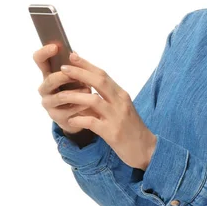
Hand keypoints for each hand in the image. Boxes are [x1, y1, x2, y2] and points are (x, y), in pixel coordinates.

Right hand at [34, 44, 96, 135]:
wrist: (81, 115)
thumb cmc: (78, 90)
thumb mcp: (77, 76)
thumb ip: (75, 66)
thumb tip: (74, 54)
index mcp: (49, 74)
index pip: (39, 60)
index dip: (44, 52)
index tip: (55, 47)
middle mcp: (45, 88)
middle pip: (50, 79)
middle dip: (66, 76)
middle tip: (79, 75)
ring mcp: (49, 103)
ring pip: (60, 96)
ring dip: (76, 92)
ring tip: (89, 90)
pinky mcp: (56, 117)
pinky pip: (68, 111)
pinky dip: (80, 105)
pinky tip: (89, 104)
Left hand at [57, 52, 156, 169]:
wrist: (146, 149)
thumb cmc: (132, 129)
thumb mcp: (122, 109)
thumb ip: (108, 98)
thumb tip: (87, 88)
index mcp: (122, 95)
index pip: (103, 74)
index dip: (87, 64)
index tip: (72, 56)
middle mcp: (120, 102)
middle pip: (99, 81)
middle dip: (79, 72)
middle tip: (63, 68)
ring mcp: (117, 117)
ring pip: (93, 100)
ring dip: (74, 96)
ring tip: (59, 95)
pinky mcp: (112, 133)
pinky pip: (92, 122)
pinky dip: (78, 119)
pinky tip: (70, 120)